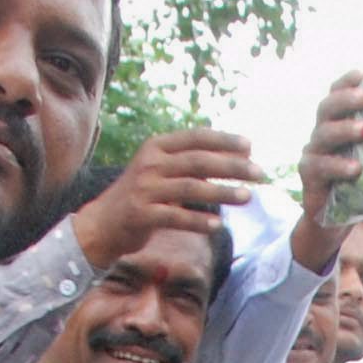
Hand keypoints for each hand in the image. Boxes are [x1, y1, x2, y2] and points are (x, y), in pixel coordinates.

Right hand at [73, 128, 261, 267]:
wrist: (103, 224)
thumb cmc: (141, 196)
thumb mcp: (161, 171)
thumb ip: (190, 162)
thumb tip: (233, 156)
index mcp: (156, 147)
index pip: (195, 138)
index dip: (224, 140)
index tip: (251, 146)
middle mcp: (150, 164)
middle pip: (198, 161)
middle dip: (232, 166)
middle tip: (260, 173)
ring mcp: (144, 189)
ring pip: (190, 188)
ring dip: (222, 192)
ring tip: (247, 197)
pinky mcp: (141, 214)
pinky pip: (175, 217)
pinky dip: (198, 220)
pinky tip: (218, 225)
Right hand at [285, 70, 362, 272]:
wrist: (337, 224)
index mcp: (339, 124)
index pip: (337, 94)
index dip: (347, 82)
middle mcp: (322, 134)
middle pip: (327, 107)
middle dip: (345, 98)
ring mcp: (313, 154)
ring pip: (323, 134)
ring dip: (344, 129)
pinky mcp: (309, 178)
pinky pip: (320, 167)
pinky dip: (337, 165)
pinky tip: (355, 168)